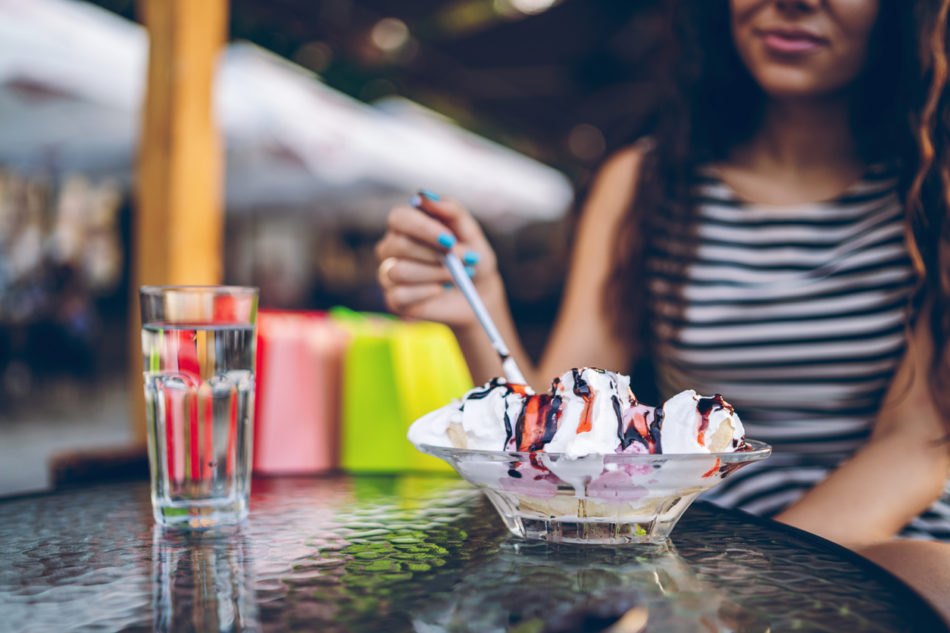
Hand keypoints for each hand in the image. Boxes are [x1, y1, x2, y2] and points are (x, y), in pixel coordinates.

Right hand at [375, 192, 499, 327]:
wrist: (479, 292)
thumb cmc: (471, 256)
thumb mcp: (470, 231)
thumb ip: (450, 210)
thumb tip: (424, 196)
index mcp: (406, 224)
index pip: (399, 217)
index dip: (423, 227)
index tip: (450, 240)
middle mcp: (392, 246)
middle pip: (398, 245)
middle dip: (434, 254)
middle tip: (462, 260)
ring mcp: (389, 273)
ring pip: (400, 271)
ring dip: (436, 274)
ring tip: (457, 276)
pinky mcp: (393, 299)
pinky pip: (400, 295)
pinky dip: (427, 293)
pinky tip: (441, 289)